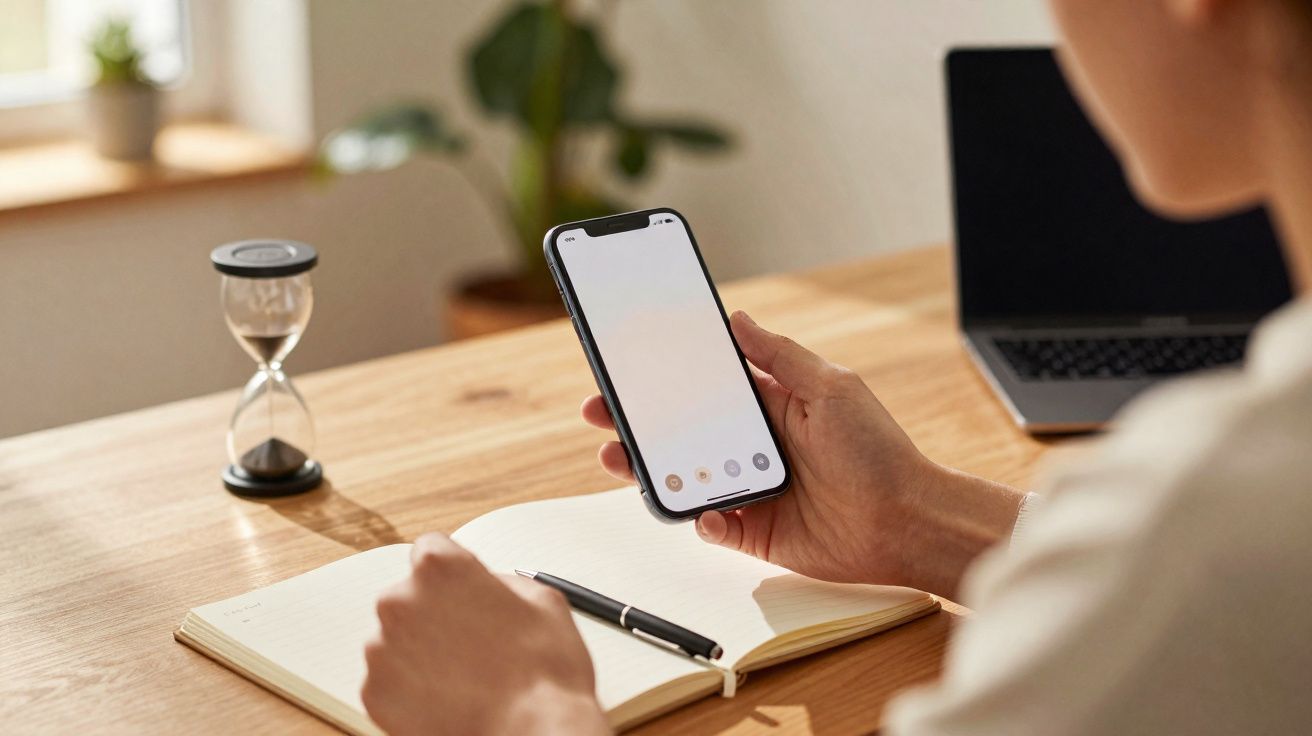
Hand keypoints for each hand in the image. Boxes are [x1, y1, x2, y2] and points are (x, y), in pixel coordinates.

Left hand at [362, 534, 608, 735]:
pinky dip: (412, 690)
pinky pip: (390, 681)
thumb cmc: (543, 672)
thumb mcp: (543, 601)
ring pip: (397, 641)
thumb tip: (487, 587)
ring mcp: (382, 648)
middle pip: (409, 596)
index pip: (430, 549)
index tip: (462, 592)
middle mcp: (400, 601)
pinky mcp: (375, 692)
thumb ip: (502, 581)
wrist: (530, 734)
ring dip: (422, 653)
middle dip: (434, 614)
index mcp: (440, 568)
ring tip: (463, 676)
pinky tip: (448, 698)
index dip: (453, 573)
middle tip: (469, 642)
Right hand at [581, 311, 1021, 597]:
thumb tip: (737, 319)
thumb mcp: (830, 387)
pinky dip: (697, 518)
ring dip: (649, 468)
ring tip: (618, 458)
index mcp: (771, 406)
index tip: (631, 367)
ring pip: (686, 476)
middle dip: (639, 423)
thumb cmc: (878, 451)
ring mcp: (752, 489)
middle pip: (683, 432)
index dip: (667, 378)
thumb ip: (780, 356)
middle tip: (602, 412)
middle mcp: (756, 446)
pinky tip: (700, 510)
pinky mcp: (755, 531)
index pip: (706, 387)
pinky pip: (711, 525)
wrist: (906, 520)